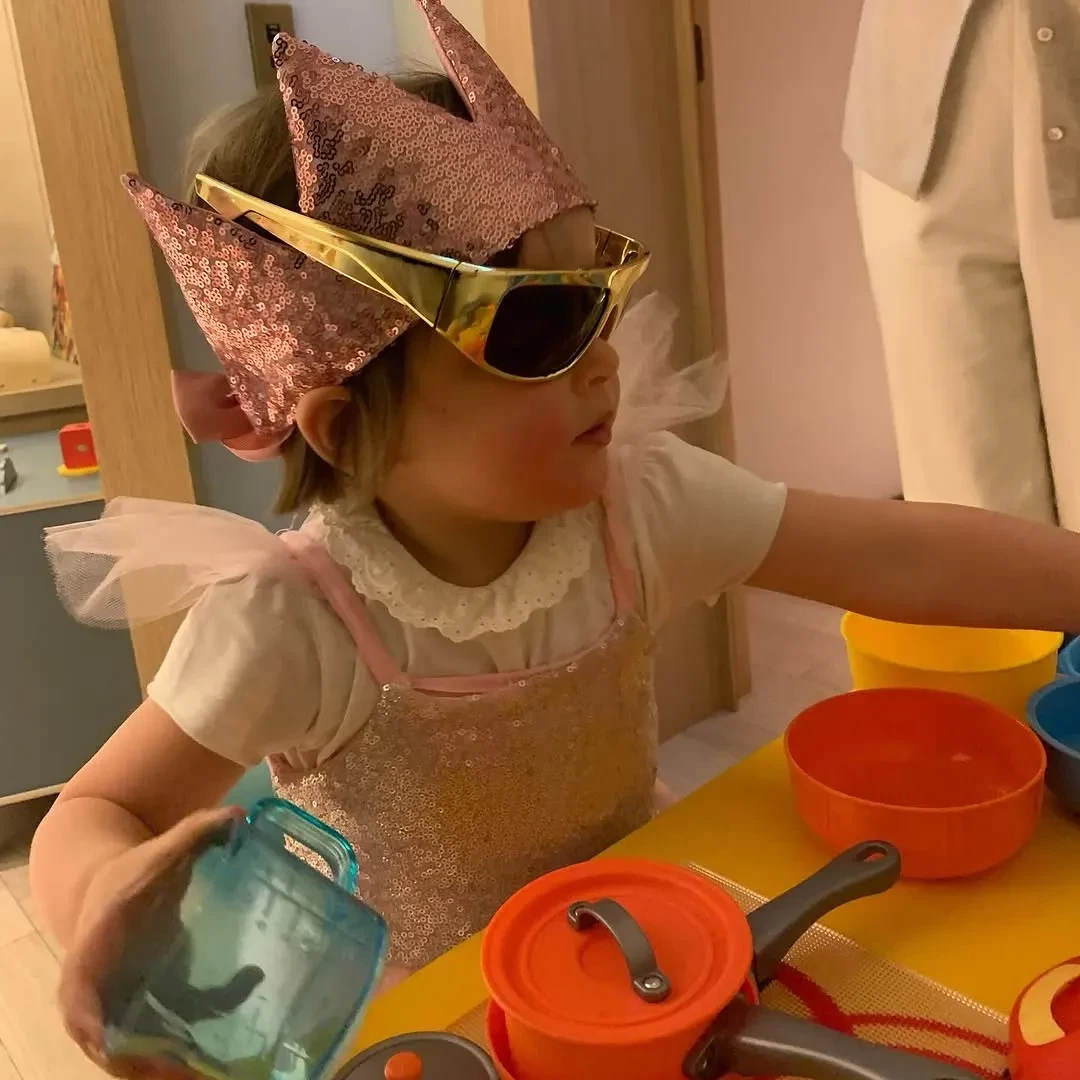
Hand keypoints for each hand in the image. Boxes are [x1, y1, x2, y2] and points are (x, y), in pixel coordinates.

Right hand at [58, 806, 244, 1078]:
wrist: (111, 886)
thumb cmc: (134, 872)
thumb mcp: (161, 851)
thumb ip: (196, 832)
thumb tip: (237, 816)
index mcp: (93, 952)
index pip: (79, 998)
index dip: (91, 1023)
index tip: (107, 1043)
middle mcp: (98, 990)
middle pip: (107, 1042)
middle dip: (137, 1064)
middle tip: (178, 1071)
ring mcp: (117, 1005)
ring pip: (133, 1052)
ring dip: (159, 1070)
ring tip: (201, 1074)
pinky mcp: (143, 1011)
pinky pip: (161, 1040)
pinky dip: (181, 1054)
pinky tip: (213, 1060)